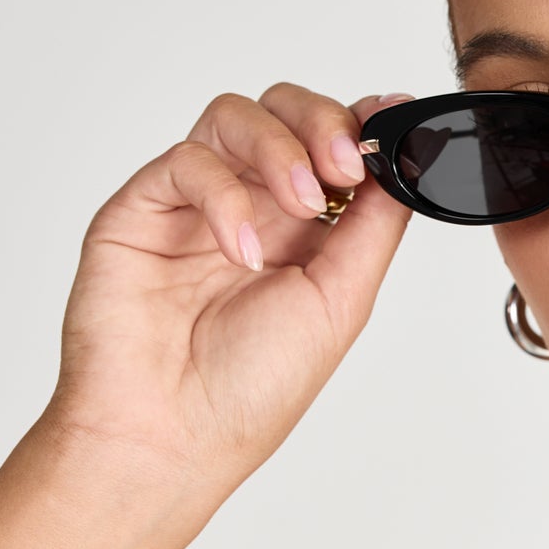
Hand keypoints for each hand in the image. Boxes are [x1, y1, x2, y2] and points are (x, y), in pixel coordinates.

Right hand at [43, 82, 414, 481]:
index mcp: (304, 230)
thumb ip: (376, 225)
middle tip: (345, 167)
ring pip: (235, 116)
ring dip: (279, 146)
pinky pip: (186, 160)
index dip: (363, 125)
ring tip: (301, 203)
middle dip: (323, 122)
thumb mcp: (342, 301)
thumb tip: (408, 157)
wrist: (171, 438)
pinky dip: (224, 195)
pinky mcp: (140, 209)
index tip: (393, 126)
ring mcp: (193, 204)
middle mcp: (250, 206)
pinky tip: (241, 251)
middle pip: (285, 110)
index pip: (333, 142)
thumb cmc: (250, 390)